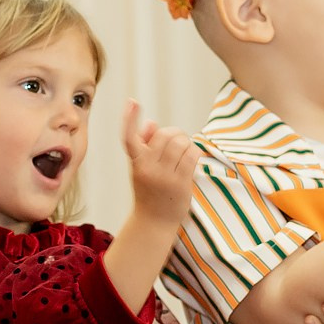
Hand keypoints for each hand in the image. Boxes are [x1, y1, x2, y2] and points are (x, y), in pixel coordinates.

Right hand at [124, 101, 198, 224]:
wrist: (154, 222)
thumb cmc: (149, 191)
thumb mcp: (141, 168)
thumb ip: (145, 145)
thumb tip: (152, 123)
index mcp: (136, 162)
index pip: (129, 137)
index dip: (130, 118)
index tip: (132, 101)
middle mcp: (147, 168)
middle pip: (165, 134)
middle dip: (175, 133)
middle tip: (178, 142)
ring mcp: (164, 176)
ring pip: (180, 142)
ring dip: (186, 143)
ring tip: (185, 152)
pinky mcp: (180, 183)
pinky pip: (191, 155)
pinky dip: (195, 153)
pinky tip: (193, 159)